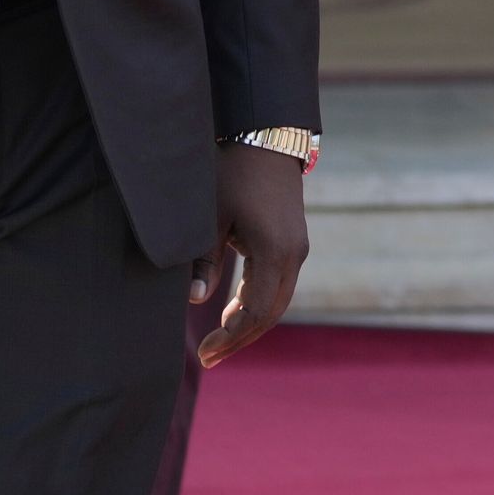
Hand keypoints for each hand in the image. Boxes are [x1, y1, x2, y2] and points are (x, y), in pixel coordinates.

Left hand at [195, 142, 309, 366]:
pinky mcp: (293, 242)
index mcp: (274, 251)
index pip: (255, 312)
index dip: (230, 338)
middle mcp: (294, 254)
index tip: (204, 354)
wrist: (267, 137)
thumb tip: (195, 301)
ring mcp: (297, 248)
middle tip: (209, 357)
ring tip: (218, 340)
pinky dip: (257, 304)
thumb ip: (204, 260)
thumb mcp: (210, 217)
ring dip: (249, 323)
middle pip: (270, 313)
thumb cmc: (233, 173)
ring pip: (277, 301)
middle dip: (240, 338)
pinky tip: (233, 312)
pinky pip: (278, 284)